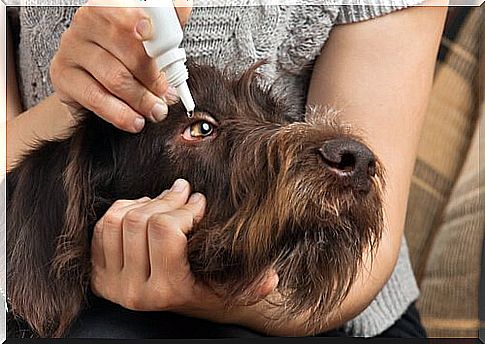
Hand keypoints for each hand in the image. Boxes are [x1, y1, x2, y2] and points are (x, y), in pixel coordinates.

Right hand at [50, 0, 192, 132]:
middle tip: (168, 96)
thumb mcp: (150, 40)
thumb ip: (167, 26)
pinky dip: (120, 114)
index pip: (125, 12)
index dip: (140, 23)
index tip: (151, 36)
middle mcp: (87, 22)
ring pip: (115, 78)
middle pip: (127, 50)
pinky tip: (135, 120)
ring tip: (156, 111)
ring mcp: (72, 48)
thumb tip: (184, 8)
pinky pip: (96, 98)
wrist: (91, 82)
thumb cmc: (126, 57)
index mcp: (109, 7)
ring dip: (141, 100)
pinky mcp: (62, 75)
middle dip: (154, 78)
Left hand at [90, 179, 277, 315]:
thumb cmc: (211, 290)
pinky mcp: (100, 273)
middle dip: (166, 199)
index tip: (200, 203)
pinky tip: (145, 210)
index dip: (185, 208)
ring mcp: (112, 282)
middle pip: (138, 221)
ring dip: (143, 203)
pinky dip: (123, 210)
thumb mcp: (234, 288)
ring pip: (116, 220)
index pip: (164, 230)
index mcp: (167, 291)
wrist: (184, 304)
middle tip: (184, 192)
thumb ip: (256, 286)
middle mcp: (134, 291)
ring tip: (165, 201)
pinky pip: (102, 228)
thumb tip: (272, 278)